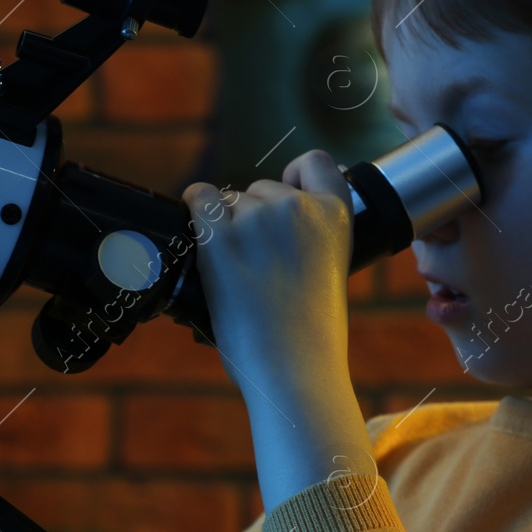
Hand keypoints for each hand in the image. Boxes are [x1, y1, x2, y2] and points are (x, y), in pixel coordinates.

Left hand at [181, 149, 354, 393]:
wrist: (294, 370)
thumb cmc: (310, 334)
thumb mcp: (331, 270)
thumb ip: (312, 235)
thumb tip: (280, 207)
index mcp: (336, 216)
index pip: (315, 162)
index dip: (295, 175)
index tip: (286, 195)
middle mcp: (298, 207)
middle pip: (260, 188)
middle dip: (253, 216)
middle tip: (256, 265)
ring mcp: (258, 219)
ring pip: (230, 200)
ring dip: (225, 226)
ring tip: (237, 272)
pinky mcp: (221, 237)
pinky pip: (199, 198)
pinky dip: (195, 213)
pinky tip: (201, 240)